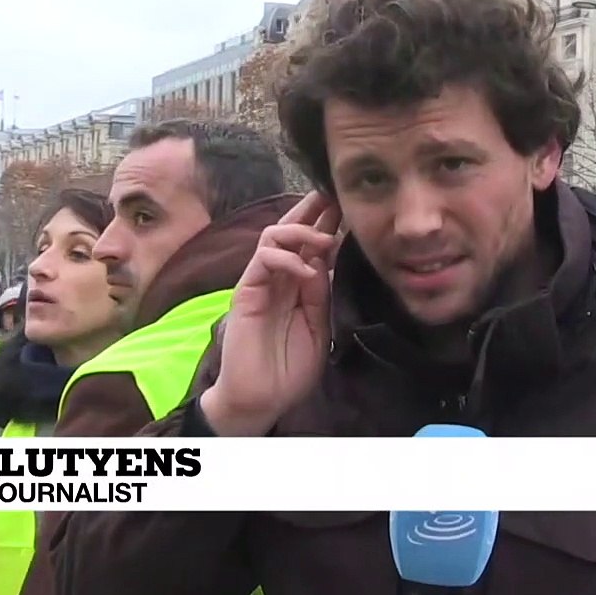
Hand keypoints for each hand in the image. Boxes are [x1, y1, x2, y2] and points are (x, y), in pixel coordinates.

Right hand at [201, 191, 341, 435]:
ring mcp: (260, 281)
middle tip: (334, 195)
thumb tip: (328, 260)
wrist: (260, 398)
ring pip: (274, 236)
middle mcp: (277, 277)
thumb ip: (321, 294)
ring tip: (326, 240)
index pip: (310, 244)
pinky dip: (287, 259)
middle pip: (290, 230)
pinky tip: (307, 272)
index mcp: (296, 285)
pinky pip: (263, 259)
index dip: (326, 223)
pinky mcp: (246, 291)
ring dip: (302, 232)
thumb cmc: (288, 368)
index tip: (348, 208)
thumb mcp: (317, 326)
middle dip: (312, 210)